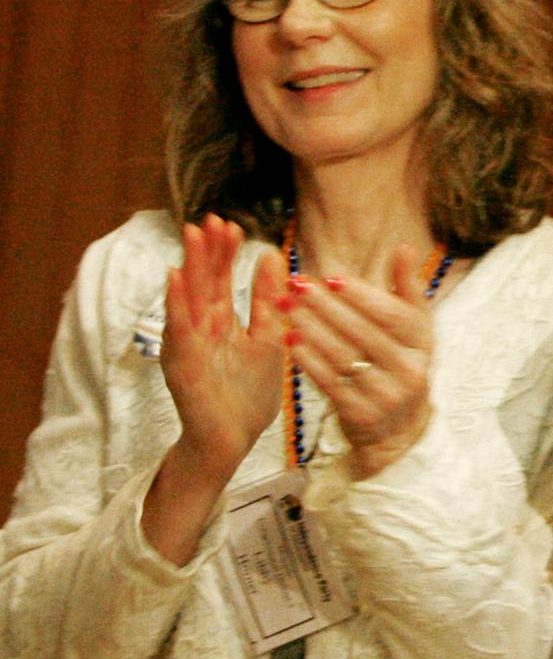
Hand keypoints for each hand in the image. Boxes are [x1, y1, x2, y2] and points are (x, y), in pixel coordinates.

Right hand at [160, 216, 285, 477]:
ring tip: (192, 235)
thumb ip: (265, 300)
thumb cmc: (248, 394)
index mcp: (221, 323)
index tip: (232, 224)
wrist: (233, 440)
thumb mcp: (267, 337)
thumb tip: (270, 256)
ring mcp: (189, 346)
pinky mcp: (183, 364)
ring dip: (189, 267)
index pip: (220, 279)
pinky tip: (175, 279)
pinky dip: (176, 304)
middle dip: (205, 250)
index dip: (224, 252)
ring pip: (188, 298)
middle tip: (210, 219)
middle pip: (202, 282)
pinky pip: (179, 330)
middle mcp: (201, 330)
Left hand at [282, 248, 437, 480]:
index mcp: (424, 343)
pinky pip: (330, 383)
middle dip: (326, 306)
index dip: (361, 295)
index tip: (329, 277)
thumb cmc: (402, 364)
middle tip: (296, 285)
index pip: (391, 314)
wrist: (400, 430)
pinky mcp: (361, 414)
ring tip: (286, 307)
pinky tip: (291, 340)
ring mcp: (386, 395)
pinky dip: (309, 360)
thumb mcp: (415, 328)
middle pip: (362, 333)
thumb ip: (406, 289)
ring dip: (311, 328)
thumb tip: (403, 248)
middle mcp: (409, 370)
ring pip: (343, 356)